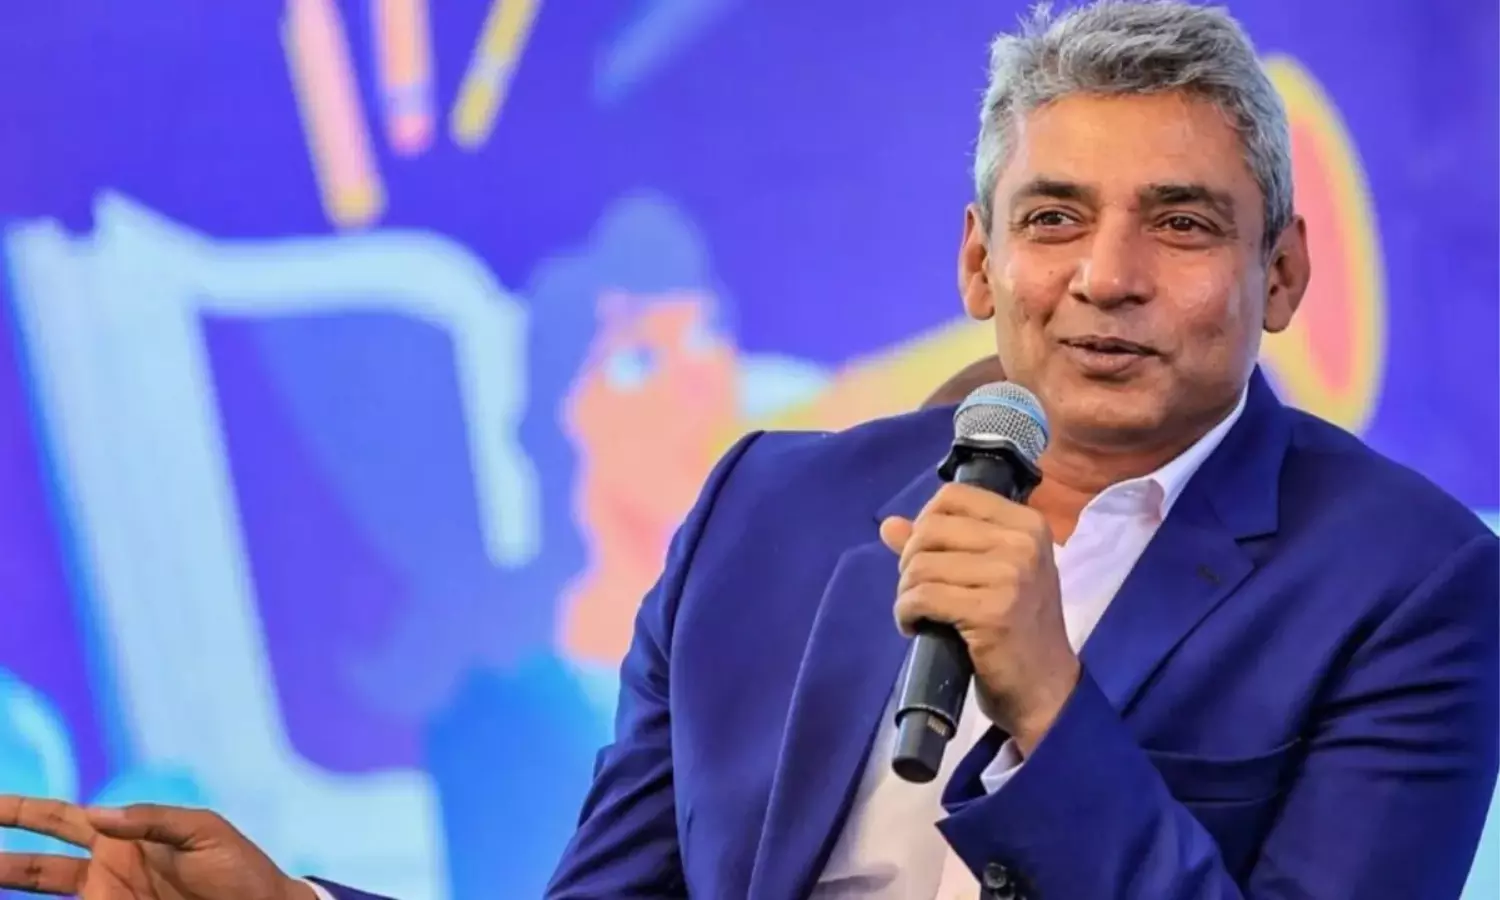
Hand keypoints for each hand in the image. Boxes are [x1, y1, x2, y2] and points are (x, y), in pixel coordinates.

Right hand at [0, 795, 313, 899]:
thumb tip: (98, 816)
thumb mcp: (204, 832)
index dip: (20, 811)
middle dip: (1, 857)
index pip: (59, 819)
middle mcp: (106, 871)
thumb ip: (153, 820)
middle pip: (35, 866)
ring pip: (44, 893)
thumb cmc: (240, 869)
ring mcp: (109, 899)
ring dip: (11, 883)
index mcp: (124, 837)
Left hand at [881, 482, 1080, 754]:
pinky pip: (922, 596)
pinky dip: (906, 612)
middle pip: (931, 528)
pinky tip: (913, 627)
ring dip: (906, 592)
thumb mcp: (990, 575)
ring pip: (921, 564)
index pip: (953, 496)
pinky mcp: (991, 611)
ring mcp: (1010, 576)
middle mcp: (1023, 543)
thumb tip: (888, 524)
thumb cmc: (1017, 629)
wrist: (1045, 688)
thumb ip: (941, 545)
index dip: (925, 523)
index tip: (926, 555)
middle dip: (910, 561)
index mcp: (1027, 524)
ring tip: (917, 612)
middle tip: (918, 591)